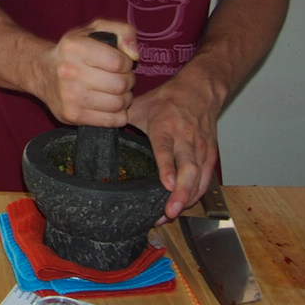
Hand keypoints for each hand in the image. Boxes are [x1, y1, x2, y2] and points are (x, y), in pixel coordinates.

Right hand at [37, 20, 138, 127]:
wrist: (43, 72)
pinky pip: (112, 121)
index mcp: (74, 48)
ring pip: (118, 104)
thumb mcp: (97, 29)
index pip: (118, 62)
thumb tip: (135, 55)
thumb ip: (124, 31)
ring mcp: (69, 97)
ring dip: (124, 98)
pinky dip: (118, 114)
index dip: (127, 63)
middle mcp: (69, 72)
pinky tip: (110, 104)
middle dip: (128, 81)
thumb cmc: (76, 51)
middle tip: (120, 78)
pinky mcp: (72, 116)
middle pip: (120, 84)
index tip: (120, 63)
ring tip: (115, 91)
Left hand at [127, 77, 220, 220]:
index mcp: (166, 127)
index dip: (168, 168)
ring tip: (172, 214)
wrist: (200, 90)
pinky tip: (185, 206)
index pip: (167, 150)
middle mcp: (185, 139)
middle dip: (181, 192)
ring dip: (188, 198)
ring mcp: (201, 149)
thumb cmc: (168, 100)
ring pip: (199, 177)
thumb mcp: (141, 105)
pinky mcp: (210, 155)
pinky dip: (197, 194)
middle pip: (188, 169)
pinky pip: (206, 179)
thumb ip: (120, 118)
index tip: (166, 185)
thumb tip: (95, 127)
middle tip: (171, 211)